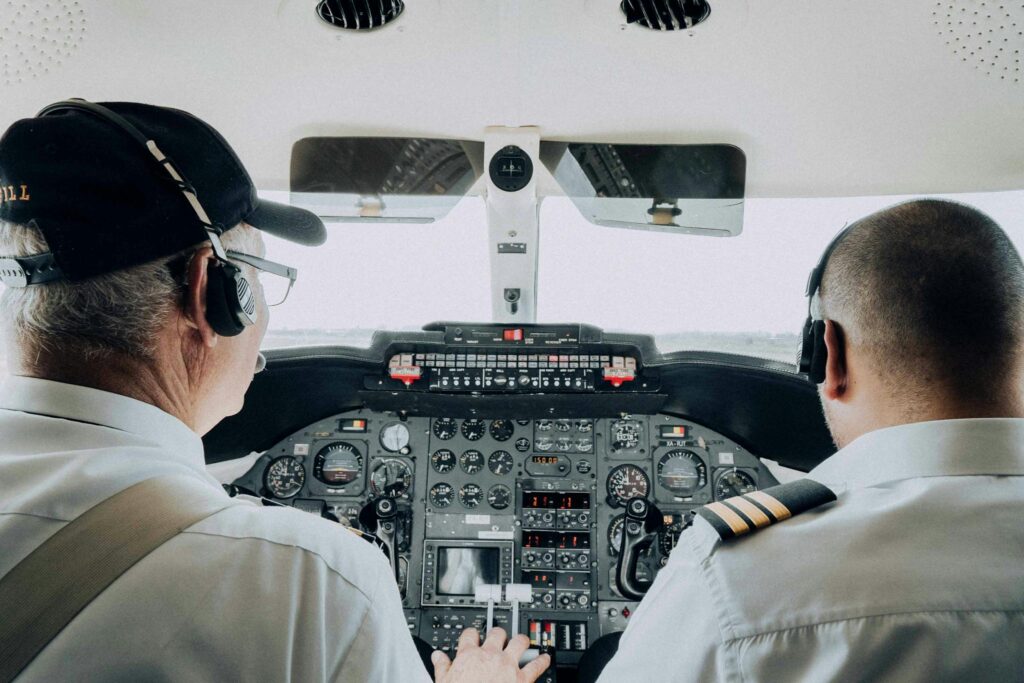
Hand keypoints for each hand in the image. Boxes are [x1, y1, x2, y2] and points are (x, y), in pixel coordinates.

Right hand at [432, 627, 550, 682]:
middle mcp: (490, 655)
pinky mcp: (522, 679)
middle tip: (500, 636)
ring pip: (519, 642)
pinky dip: (543, 660)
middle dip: (499, 634)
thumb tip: (437, 657)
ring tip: (524, 641)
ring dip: (522, 641)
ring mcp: (507, 665)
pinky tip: (546, 658)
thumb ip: (442, 667)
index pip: (469, 635)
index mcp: (469, 656)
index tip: (473, 636)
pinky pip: (536, 665)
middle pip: (497, 633)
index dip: (471, 634)